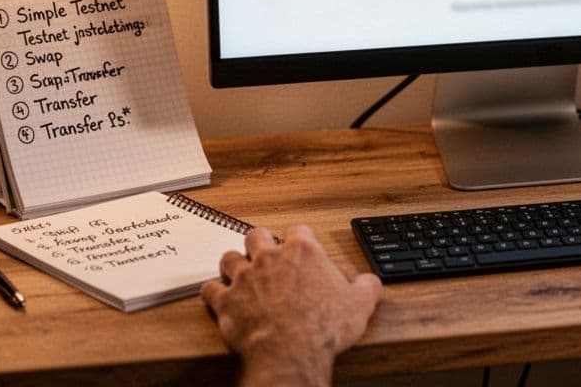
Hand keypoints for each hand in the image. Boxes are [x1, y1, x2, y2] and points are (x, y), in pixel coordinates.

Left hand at [202, 225, 381, 386]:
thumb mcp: (360, 305)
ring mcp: (244, 278)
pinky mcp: (226, 301)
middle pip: (257, 235)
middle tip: (266, 255)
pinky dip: (212, 292)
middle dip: (260, 243)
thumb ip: (367, 287)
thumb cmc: (323, 327)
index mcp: (303, 251)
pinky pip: (209, 289)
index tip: (302, 249)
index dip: (300, 239)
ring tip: (240, 273)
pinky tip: (217, 296)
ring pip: (229, 258)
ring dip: (234, 264)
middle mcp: (270, 258)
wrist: (291, 351)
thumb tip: (371, 282)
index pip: (298, 229)